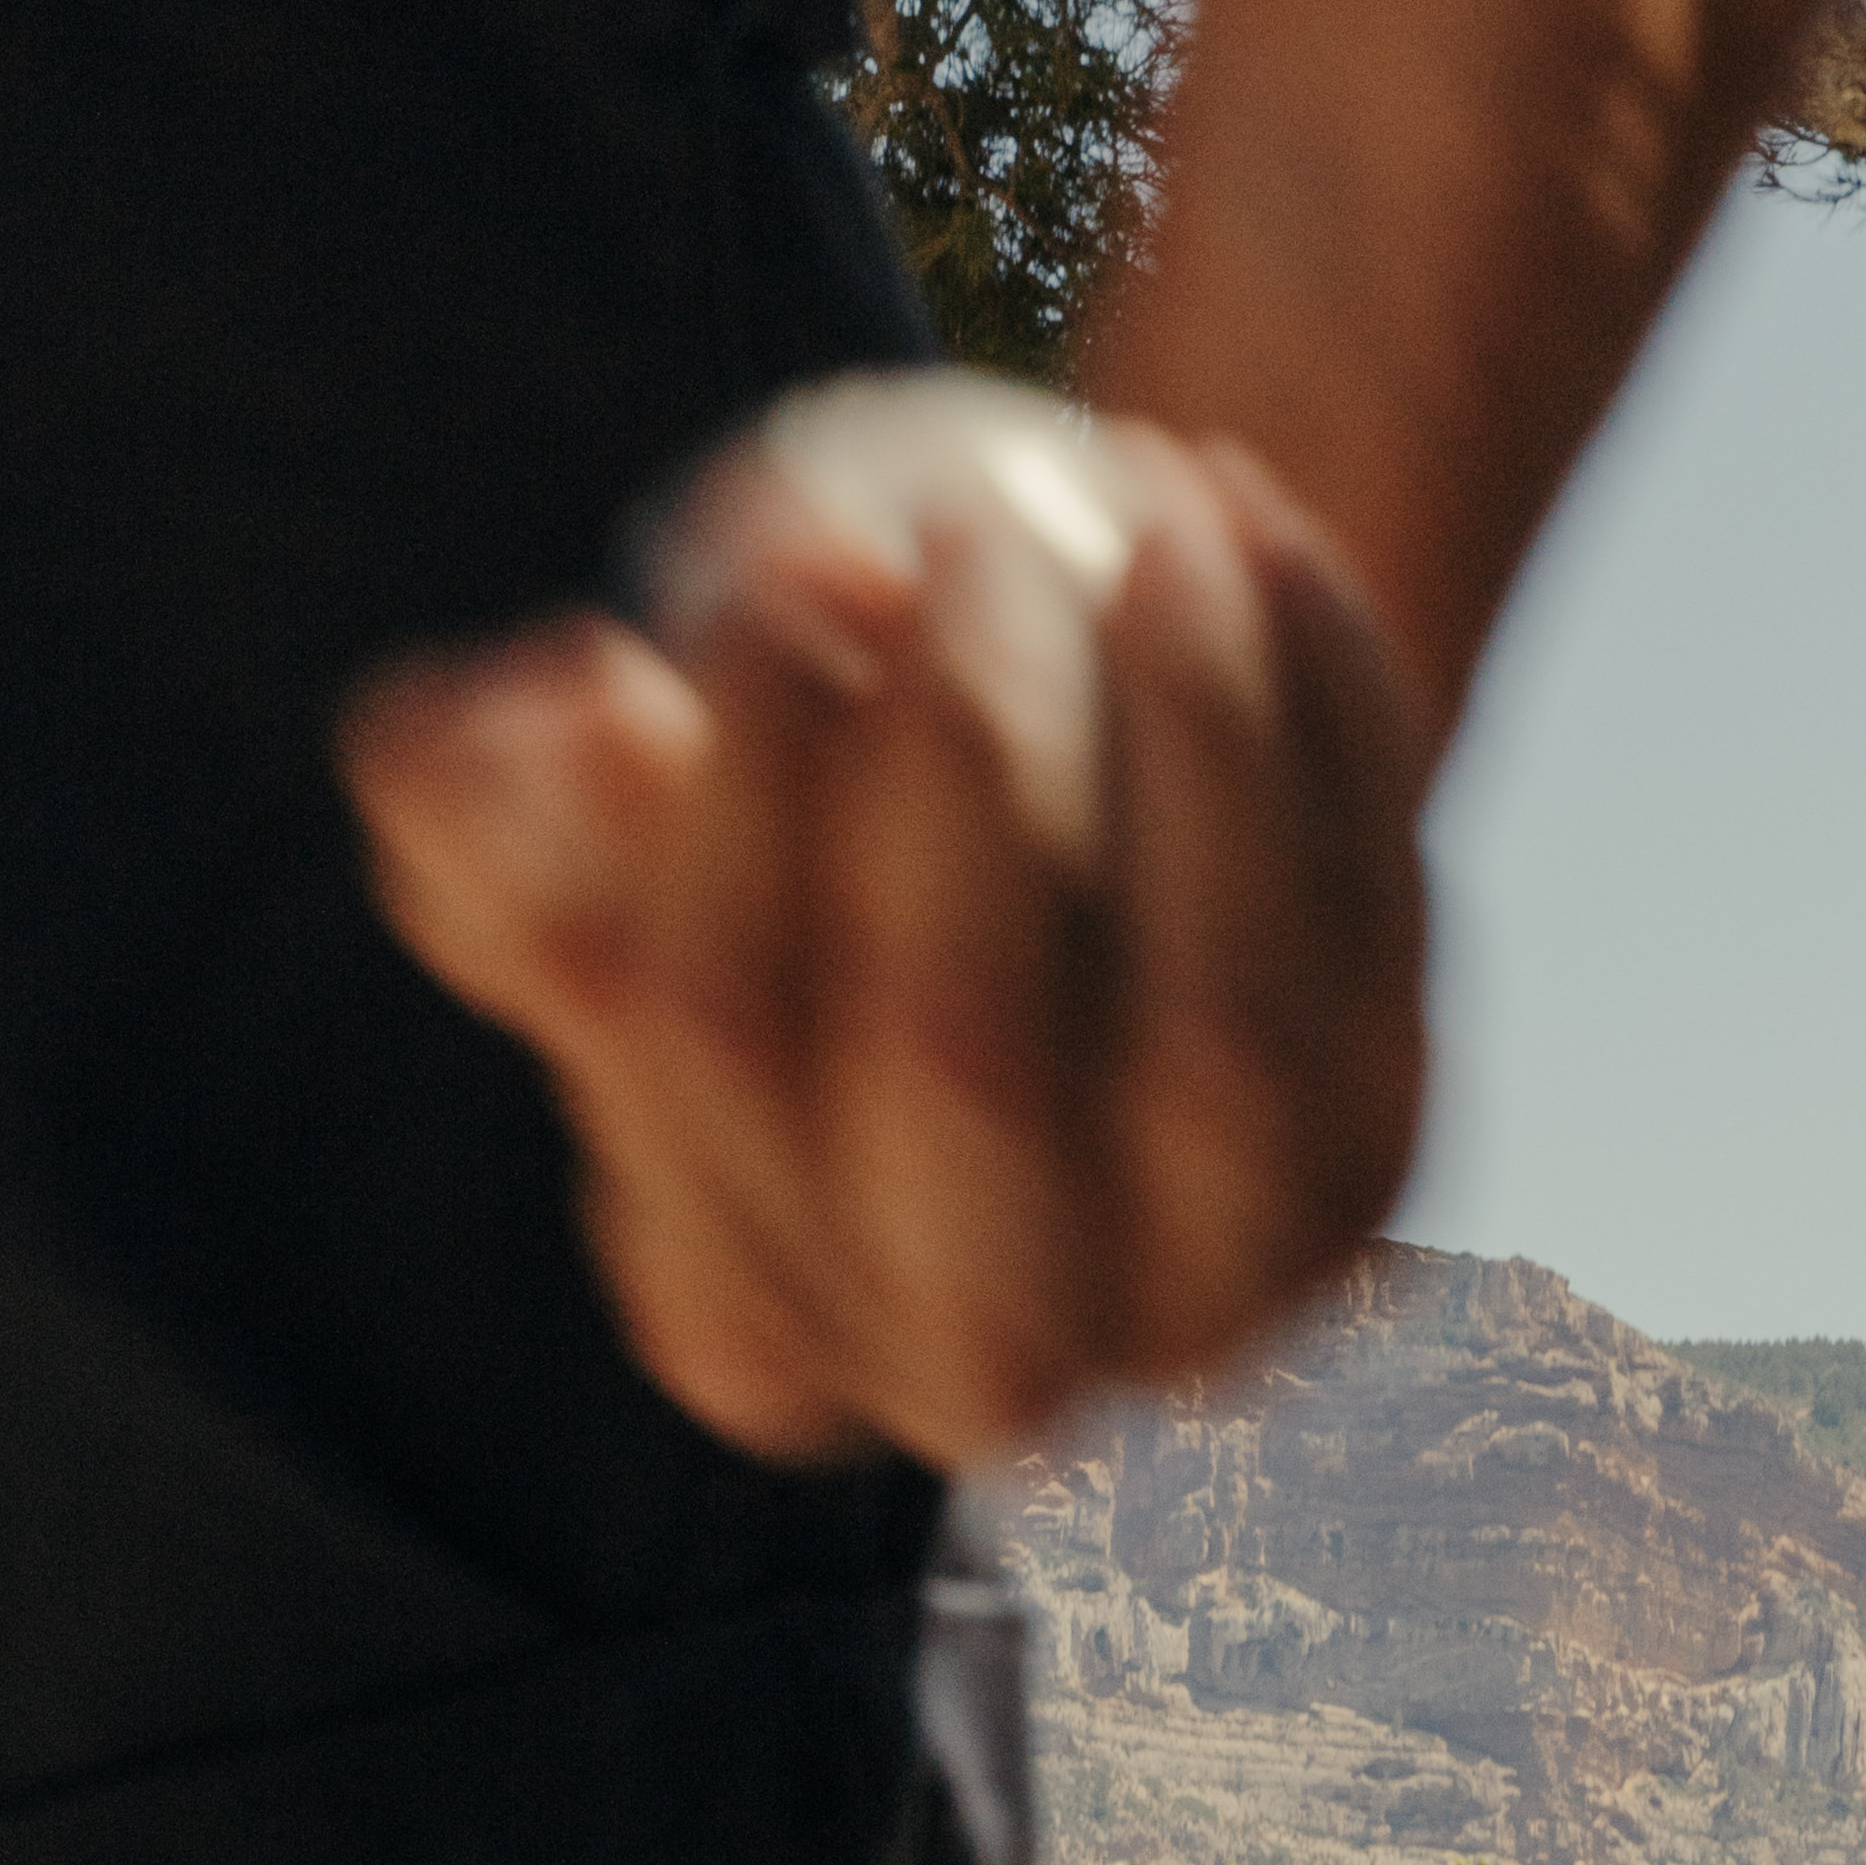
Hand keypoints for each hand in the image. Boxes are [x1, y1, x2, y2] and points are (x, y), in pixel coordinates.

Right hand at [345, 394, 1429, 1472]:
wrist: (1071, 859)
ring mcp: (1198, 1296)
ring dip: (1186, 737)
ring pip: (1212, 1033)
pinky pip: (1369, 943)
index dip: (706, 804)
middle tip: (938, 537)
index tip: (728, 586)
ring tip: (1147, 503)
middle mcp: (976, 1361)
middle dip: (949, 763)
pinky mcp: (1365, 1182)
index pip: (706, 1044)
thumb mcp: (609, 788)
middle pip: (958, 1063)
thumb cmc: (786, 811)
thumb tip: (542, 725)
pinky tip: (1247, 525)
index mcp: (740, 1318)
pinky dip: (1323, 716)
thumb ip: (496, 794)